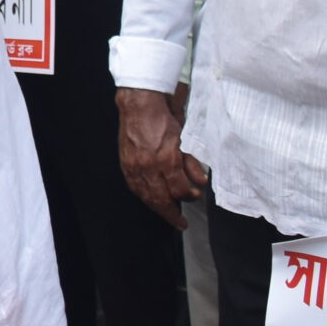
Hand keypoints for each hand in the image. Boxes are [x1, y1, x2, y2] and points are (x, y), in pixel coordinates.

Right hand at [116, 87, 204, 229]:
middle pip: (161, 199)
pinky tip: (150, 200)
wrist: (140, 104)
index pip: (180, 189)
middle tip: (180, 221)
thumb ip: (192, 162)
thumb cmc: (163, 118)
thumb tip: (200, 182)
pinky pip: (135, 187)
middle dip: (172, 213)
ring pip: (146, 196)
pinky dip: (143, 196)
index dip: (189, 196)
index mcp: (167, 159)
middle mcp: (150, 166)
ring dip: (157, 208)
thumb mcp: (186, 139)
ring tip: (167, 213)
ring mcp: (135, 166)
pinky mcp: (126, 163)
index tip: (195, 196)